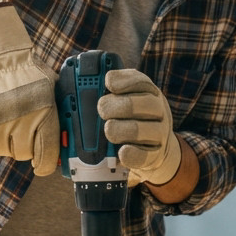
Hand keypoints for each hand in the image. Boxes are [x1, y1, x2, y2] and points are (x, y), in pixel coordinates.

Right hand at [0, 3, 57, 175]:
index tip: (44, 163)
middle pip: (24, 154)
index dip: (46, 163)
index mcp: (44, 117)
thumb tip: (65, 135)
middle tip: (21, 126)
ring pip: (4, 150)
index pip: (47, 157)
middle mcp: (20, 127)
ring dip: (5, 140)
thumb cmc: (23, 72)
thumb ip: (56, 113)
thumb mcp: (50, 88)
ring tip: (4, 117)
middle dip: (25, 144)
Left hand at [97, 68, 180, 185]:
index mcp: (146, 92)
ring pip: (148, 129)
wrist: (154, 146)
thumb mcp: (122, 101)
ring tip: (108, 130)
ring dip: (125, 129)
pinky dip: (133, 153)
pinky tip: (121, 151)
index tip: (108, 83)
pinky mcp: (155, 155)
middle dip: (122, 105)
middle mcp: (157, 110)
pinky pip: (146, 154)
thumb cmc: (130, 119)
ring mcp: (159, 133)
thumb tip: (76, 86)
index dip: (124, 81)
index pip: (140, 81)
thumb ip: (105, 93)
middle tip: (102, 109)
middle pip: (146, 103)